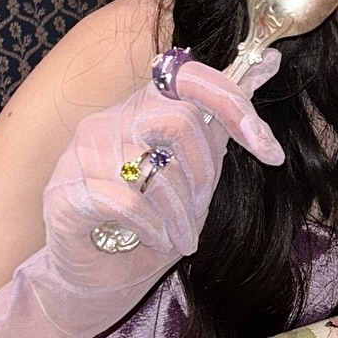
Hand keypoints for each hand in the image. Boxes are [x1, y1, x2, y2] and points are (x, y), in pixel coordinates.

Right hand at [39, 53, 283, 313]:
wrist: (98, 278)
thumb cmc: (151, 223)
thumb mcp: (199, 170)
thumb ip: (225, 119)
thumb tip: (271, 59)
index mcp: (143, 106)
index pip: (190, 76)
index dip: (236, 106)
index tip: (270, 153)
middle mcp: (108, 119)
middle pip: (179, 121)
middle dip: (204, 174)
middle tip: (201, 210)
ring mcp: (81, 153)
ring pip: (157, 169)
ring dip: (183, 215)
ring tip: (182, 238)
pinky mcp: (66, 191)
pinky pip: (129, 203)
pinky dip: (155, 229)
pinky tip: (157, 241)